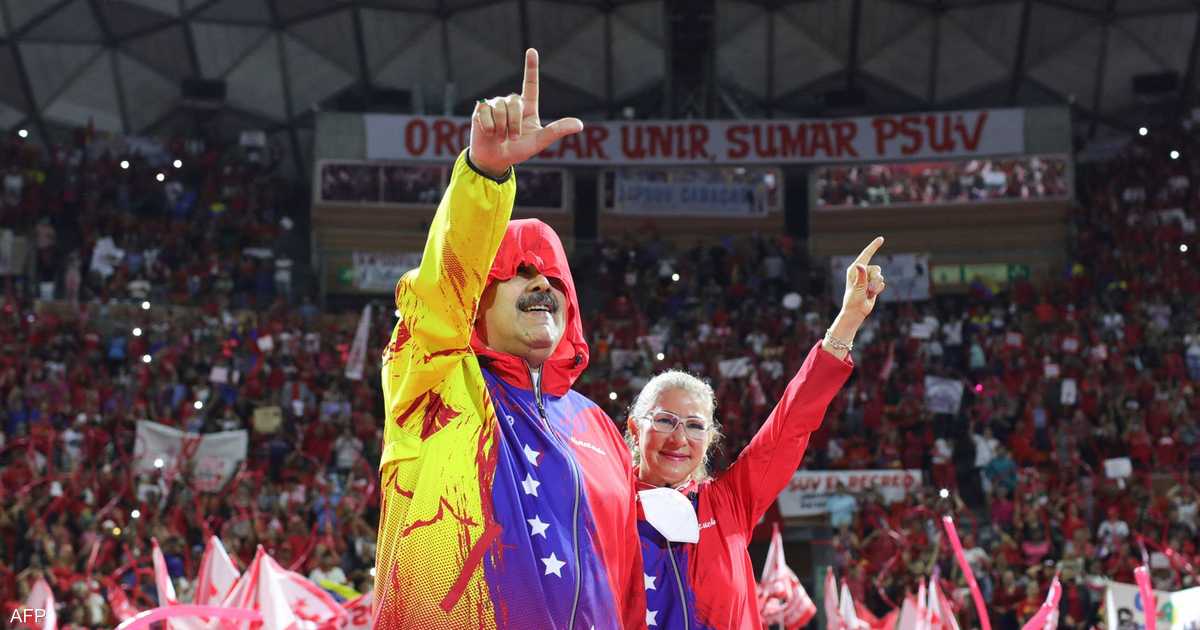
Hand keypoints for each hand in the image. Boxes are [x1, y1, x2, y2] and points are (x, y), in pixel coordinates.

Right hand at [469, 48, 582, 177]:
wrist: (496, 159)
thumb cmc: (518, 150)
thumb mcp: (540, 141)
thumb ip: (557, 131)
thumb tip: (580, 125)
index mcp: (527, 107)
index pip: (530, 83)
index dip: (531, 67)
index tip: (532, 50)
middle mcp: (512, 102)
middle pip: (515, 103)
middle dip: (514, 124)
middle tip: (512, 137)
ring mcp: (496, 104)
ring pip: (500, 109)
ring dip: (502, 128)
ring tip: (501, 137)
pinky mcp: (481, 109)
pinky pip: (486, 113)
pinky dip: (489, 127)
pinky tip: (489, 133)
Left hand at [840, 236, 885, 325]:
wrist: (856, 311)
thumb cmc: (853, 300)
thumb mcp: (857, 288)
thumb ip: (861, 277)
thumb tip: (861, 265)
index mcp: (854, 269)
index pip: (866, 255)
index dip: (873, 246)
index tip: (881, 238)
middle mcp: (861, 272)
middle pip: (877, 269)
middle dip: (875, 279)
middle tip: (867, 289)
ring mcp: (868, 278)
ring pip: (880, 276)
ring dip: (876, 286)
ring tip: (868, 293)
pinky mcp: (873, 284)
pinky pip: (882, 283)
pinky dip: (878, 290)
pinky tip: (871, 295)